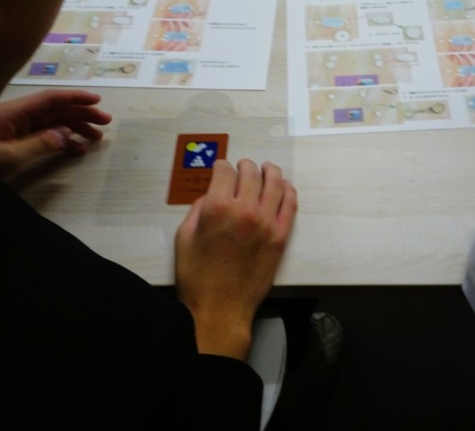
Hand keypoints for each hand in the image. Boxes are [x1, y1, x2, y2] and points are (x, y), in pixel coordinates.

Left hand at [0, 90, 111, 182]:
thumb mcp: (9, 157)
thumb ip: (40, 142)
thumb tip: (66, 132)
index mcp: (9, 113)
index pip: (48, 99)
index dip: (74, 98)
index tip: (97, 100)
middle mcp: (14, 117)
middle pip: (53, 110)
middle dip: (80, 114)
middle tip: (105, 122)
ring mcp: (15, 130)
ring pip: (52, 123)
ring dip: (75, 128)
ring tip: (96, 138)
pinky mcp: (15, 143)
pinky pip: (44, 137)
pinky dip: (62, 142)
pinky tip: (78, 149)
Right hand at [175, 159, 296, 360]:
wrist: (220, 309)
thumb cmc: (197, 277)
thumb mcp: (184, 237)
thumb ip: (198, 209)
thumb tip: (212, 195)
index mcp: (216, 208)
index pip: (224, 171)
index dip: (222, 166)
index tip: (222, 168)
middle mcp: (244, 210)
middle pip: (250, 173)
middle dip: (245, 166)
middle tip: (244, 166)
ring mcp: (266, 223)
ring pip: (274, 184)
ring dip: (270, 172)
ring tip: (268, 169)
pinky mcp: (280, 237)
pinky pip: (290, 205)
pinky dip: (288, 191)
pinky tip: (285, 187)